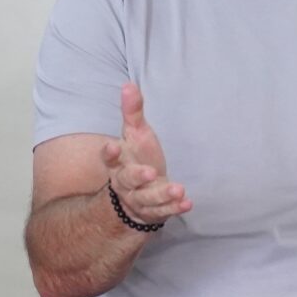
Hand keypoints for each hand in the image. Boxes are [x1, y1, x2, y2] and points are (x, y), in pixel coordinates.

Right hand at [100, 83, 190, 227]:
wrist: (139, 195)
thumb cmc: (137, 158)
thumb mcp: (135, 135)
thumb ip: (132, 113)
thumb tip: (128, 85)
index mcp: (118, 163)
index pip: (109, 159)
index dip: (110, 154)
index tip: (113, 146)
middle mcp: (125, 183)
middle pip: (126, 180)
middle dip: (137, 176)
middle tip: (149, 172)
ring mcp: (139, 199)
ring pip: (147, 199)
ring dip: (162, 194)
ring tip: (179, 189)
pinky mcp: (154, 211)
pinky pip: (163, 212)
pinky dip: (175, 208)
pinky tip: (187, 202)